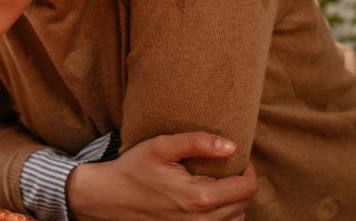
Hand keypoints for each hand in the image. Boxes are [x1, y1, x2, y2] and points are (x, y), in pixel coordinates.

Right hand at [66, 132, 257, 220]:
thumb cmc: (132, 168)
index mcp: (199, 197)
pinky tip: (208, 198)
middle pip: (245, 204)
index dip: (249, 169)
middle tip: (226, 166)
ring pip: (236, 219)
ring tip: (217, 182)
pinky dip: (223, 214)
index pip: (247, 188)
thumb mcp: (161, 146)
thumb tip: (231, 146)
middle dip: (242, 182)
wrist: (106, 197)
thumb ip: (197, 143)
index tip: (236, 157)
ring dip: (234, 200)